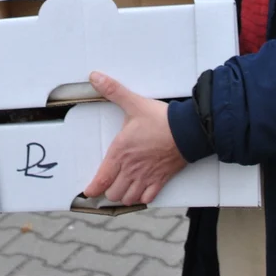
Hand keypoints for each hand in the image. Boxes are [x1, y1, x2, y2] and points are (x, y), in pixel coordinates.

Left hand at [83, 72, 187, 206]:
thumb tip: (94, 76)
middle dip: (109, 190)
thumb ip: (113, 91)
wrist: (188, 131)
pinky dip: (142, 198)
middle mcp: (131, 169)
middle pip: (114, 193)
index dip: (93, 189)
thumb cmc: (160, 120)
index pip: (102, 179)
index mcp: (120, 152)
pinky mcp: (161, 180)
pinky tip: (141, 191)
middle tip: (108, 184)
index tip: (88, 192)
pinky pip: (148, 199)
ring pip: (129, 198)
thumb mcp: (134, 103)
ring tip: (123, 188)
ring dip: (124, 195)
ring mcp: (147, 177)